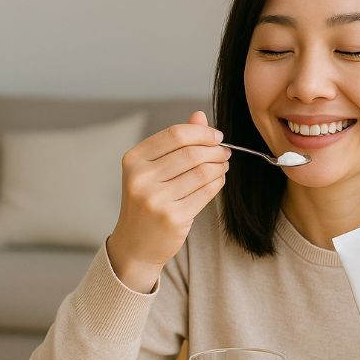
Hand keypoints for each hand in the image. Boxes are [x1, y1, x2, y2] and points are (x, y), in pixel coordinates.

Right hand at [107, 111, 230, 291]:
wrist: (136, 244)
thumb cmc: (148, 200)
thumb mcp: (153, 168)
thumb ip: (176, 141)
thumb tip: (199, 115)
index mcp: (134, 160)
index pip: (175, 134)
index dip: (202, 133)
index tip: (217, 136)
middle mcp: (141, 178)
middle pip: (192, 153)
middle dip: (215, 150)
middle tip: (225, 153)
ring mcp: (156, 199)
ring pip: (202, 172)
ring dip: (220, 166)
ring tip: (223, 166)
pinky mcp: (173, 217)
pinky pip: (206, 192)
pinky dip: (218, 183)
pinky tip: (218, 180)